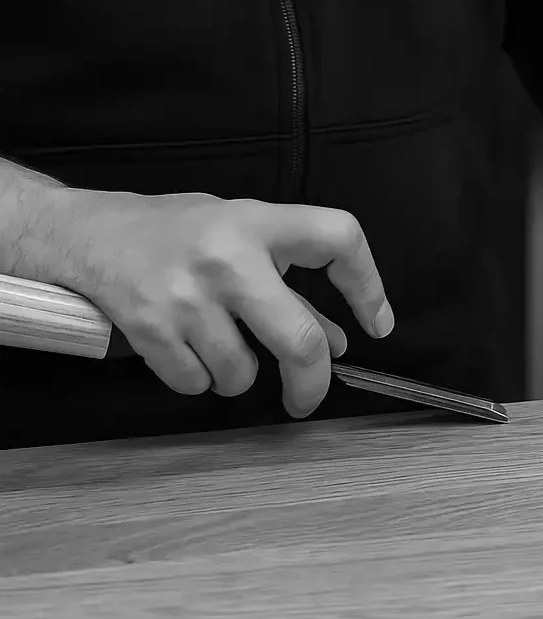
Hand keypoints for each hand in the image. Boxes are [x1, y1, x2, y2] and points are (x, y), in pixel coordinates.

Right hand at [48, 189, 393, 417]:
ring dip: (239, 376)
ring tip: (219, 344)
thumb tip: (336, 342)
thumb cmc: (178, 232)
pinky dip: (199, 379)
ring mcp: (187, 296)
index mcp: (257, 222)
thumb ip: (292, 287)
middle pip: (299, 340)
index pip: (338, 239)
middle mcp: (227, 258)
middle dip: (312, 383)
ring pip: (242, 374)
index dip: (369, 285)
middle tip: (307, 396)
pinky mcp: (150, 328)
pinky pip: (198, 383)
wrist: (88, 233)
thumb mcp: (242, 240)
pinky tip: (186, 349)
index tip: (377, 323)